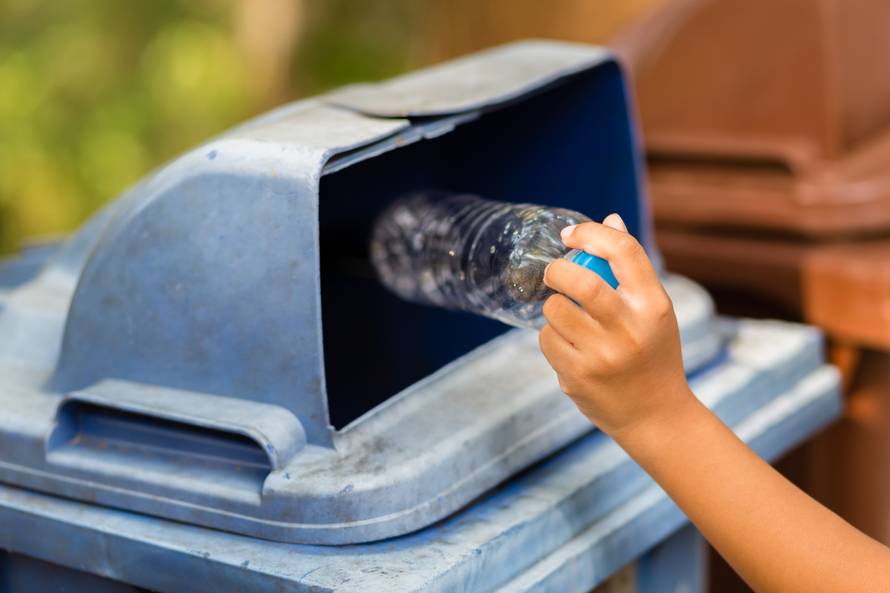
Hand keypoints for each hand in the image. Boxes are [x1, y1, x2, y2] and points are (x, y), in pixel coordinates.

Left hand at [539, 214, 692, 438]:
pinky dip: (551, 336)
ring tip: (568, 319)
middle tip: (554, 274)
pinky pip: (546, 339)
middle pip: (580, 281)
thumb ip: (631, 268)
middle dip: (557, 270)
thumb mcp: (654, 310)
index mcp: (654, 306)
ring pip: (554, 310)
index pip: (624, 252)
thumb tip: (610, 218)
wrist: (655, 415)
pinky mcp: (578, 376)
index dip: (592, 234)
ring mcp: (602, 355)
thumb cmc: (652, 353)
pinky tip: (569, 347)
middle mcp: (630, 329)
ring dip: (553, 309)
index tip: (571, 234)